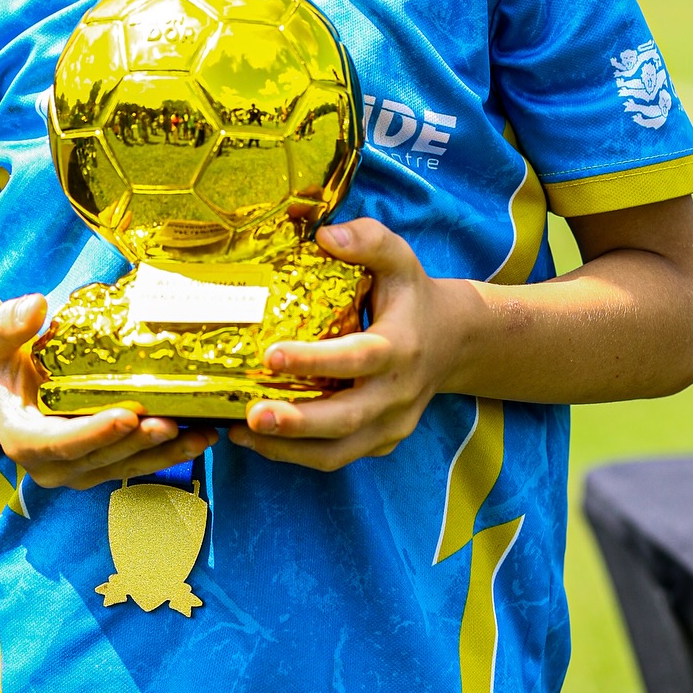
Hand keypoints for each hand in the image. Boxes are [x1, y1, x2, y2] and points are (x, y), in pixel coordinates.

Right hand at [0, 294, 215, 490]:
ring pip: (125, 466)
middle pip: (101, 458)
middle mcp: (51, 465)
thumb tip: (35, 305)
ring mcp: (78, 470)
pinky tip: (199, 436)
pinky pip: (135, 463)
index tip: (127, 416)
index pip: (60, 443)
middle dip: (139, 442)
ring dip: (165, 453)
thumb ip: (8, 325)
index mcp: (23, 440)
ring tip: (202, 433)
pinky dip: (168, 453)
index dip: (94, 434)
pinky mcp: (100, 466)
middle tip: (174, 422)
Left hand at [228, 219, 479, 471]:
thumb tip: (324, 235)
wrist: (452, 341)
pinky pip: (337, 457)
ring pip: (338, 452)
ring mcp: (391, 425)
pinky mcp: (381, 443)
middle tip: (250, 415)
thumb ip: (368, 240)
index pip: (358, 357)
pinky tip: (258, 439)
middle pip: (346, 419)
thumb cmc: (412, 296)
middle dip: (296, 422)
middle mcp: (397, 393)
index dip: (315, 361)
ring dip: (287, 449)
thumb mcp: (399, 258)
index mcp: (401, 347)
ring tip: (240, 433)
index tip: (270, 356)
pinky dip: (296, 454)